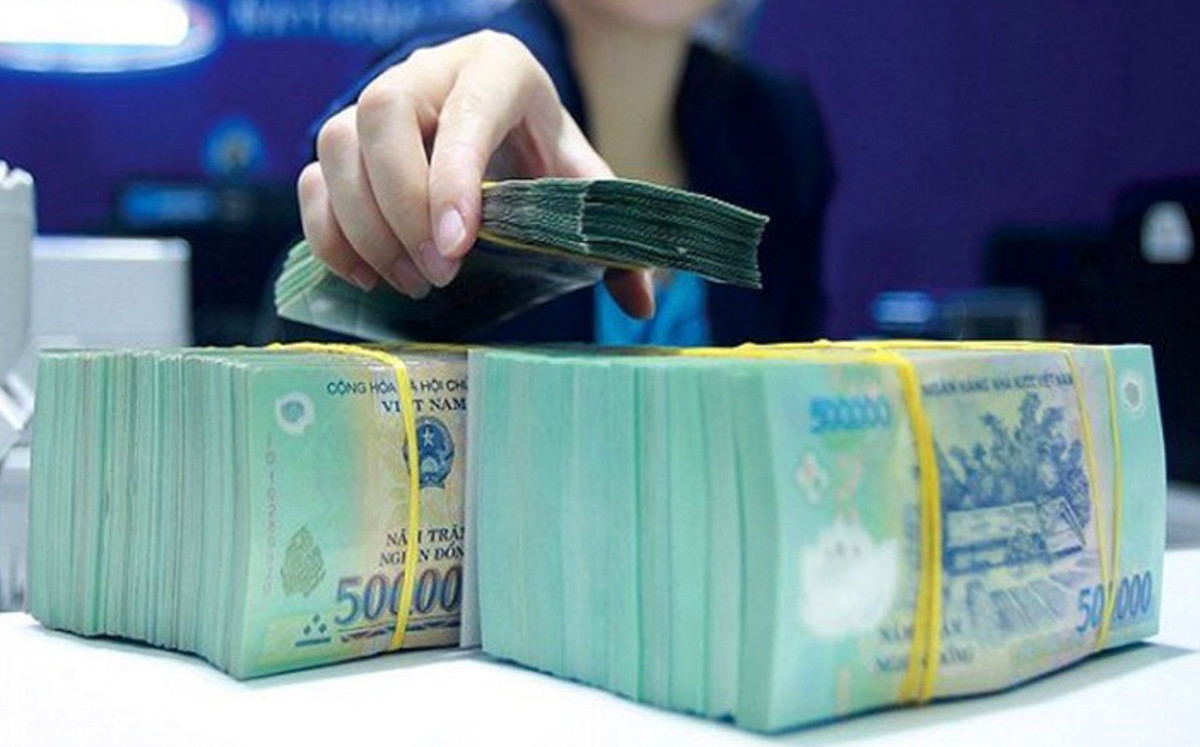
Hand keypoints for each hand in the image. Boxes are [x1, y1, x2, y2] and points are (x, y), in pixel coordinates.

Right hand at [297, 30, 654, 317]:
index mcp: (500, 69)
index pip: (467, 107)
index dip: (453, 175)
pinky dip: (329, 234)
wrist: (500, 129)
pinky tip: (368, 276)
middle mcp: (430, 71)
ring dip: (365, 225)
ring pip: (338, 143)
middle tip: (437, 274)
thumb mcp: (581, 184)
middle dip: (402, 205)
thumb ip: (608, 234)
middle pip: (383, 114)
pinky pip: (314, 179)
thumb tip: (641, 301)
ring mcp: (376, 100)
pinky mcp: (345, 140)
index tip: (457, 245)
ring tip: (411, 282)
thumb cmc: (542, 155)